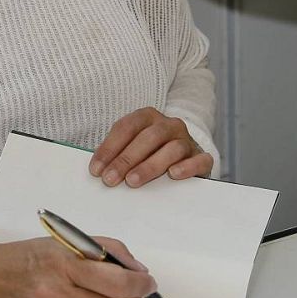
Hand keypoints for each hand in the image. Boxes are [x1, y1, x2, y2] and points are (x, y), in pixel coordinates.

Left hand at [90, 107, 212, 186]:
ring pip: (172, 148)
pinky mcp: (201, 157)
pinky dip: (188, 166)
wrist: (183, 155)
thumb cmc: (150, 152)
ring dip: (150, 165)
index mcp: (148, 117)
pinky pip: (200, 159)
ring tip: (132, 181)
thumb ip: (117, 153)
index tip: (96, 169)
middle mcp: (169, 125)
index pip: (126, 127)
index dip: (109, 148)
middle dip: (126, 159)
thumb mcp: (131, 147)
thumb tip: (98, 170)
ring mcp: (187, 140)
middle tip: (110, 178)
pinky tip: (173, 174)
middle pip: (148, 137)